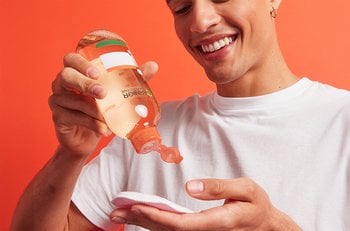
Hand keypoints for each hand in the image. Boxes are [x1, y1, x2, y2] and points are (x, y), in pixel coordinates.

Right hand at [49, 52, 157, 157]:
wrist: (88, 137)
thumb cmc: (101, 108)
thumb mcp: (116, 93)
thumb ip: (132, 78)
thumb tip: (153, 66)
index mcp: (76, 72)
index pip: (71, 59)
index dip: (81, 63)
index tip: (97, 72)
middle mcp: (62, 84)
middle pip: (66, 76)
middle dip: (85, 83)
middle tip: (103, 93)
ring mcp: (57, 100)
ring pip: (72, 100)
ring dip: (93, 109)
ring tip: (108, 117)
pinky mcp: (58, 117)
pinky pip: (73, 117)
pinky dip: (91, 123)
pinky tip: (103, 129)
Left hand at [110, 177, 300, 229]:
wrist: (266, 226)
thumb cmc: (256, 206)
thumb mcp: (246, 189)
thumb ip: (218, 188)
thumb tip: (189, 186)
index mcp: (216, 223)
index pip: (180, 224)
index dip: (156, 216)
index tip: (135, 207)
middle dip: (141, 220)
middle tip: (116, 210)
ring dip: (143, 222)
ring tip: (122, 212)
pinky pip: (174, 230)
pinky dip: (155, 223)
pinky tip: (143, 216)